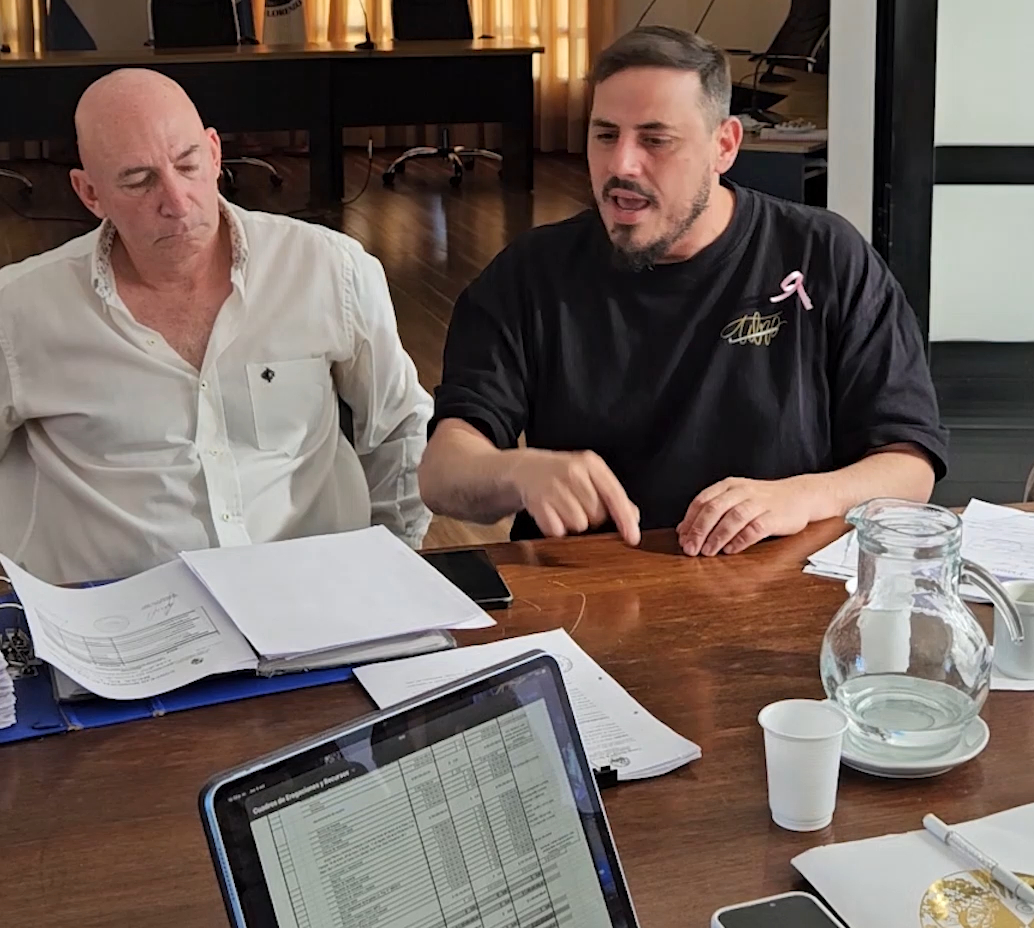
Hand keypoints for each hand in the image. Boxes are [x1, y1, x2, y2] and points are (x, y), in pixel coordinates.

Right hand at [508, 449, 640, 545]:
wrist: (525, 469)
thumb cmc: (564, 475)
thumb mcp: (591, 476)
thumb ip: (613, 495)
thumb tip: (634, 516)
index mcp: (591, 464)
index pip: (614, 495)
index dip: (625, 519)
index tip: (633, 538)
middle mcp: (572, 471)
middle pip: (597, 514)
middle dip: (592, 517)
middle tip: (579, 504)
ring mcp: (553, 486)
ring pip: (578, 524)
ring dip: (573, 523)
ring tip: (564, 508)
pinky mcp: (537, 502)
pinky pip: (557, 530)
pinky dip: (556, 528)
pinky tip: (552, 513)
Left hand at [677, 476, 818, 555]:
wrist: (800, 496)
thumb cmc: (763, 501)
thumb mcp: (734, 499)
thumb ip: (711, 512)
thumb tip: (684, 530)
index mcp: (729, 485)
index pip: (702, 501)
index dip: (690, 521)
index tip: (682, 538)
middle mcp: (742, 491)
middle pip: (714, 509)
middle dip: (699, 530)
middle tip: (691, 549)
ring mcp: (759, 503)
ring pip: (733, 518)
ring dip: (717, 536)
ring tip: (708, 552)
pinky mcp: (775, 516)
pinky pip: (755, 529)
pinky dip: (740, 540)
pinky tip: (731, 550)